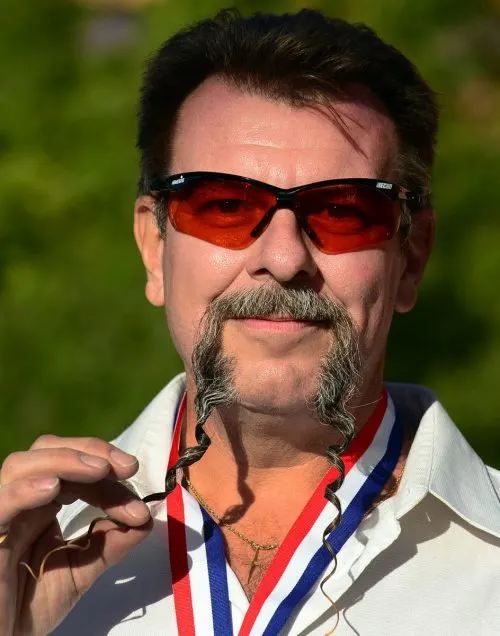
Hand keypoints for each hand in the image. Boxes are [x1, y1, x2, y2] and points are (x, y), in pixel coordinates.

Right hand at [0, 435, 152, 635]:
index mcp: (41, 504)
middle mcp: (19, 500)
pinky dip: (24, 490)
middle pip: (49, 451)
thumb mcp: (80, 571)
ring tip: (99, 470)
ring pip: (21, 465)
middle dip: (91, 452)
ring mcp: (0, 514)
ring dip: (64, 461)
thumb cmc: (26, 607)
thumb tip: (148, 519)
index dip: (109, 471)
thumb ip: (110, 545)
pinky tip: (53, 488)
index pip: (76, 468)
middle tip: (127, 468)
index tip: (139, 496)